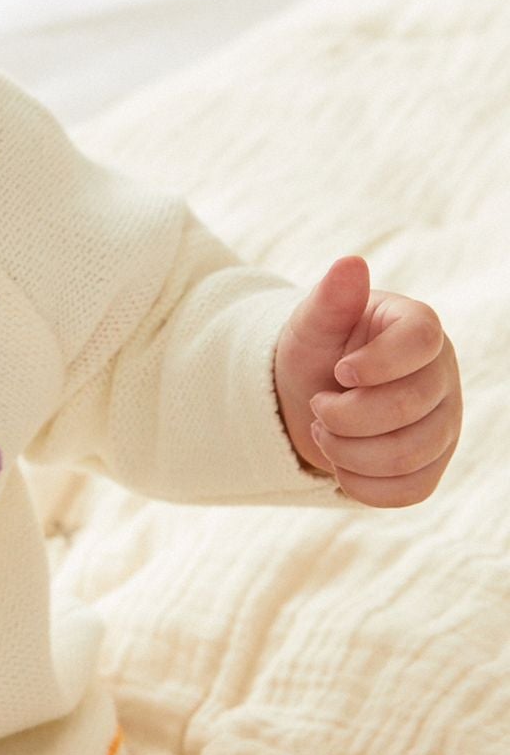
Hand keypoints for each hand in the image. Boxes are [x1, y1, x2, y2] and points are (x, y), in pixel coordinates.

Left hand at [272, 254, 461, 506]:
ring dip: (348, 452)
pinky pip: (411, 491)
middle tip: (318, 406)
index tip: (339, 370)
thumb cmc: (316, 352)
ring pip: (410, 455)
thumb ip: (330, 299)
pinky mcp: (433, 465)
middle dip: (346, 416)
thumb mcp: (311, 323)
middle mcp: (442, 374)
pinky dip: (364, 486)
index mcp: (420, 327)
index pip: (422, 341)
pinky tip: (341, 464)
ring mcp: (444, 423)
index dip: (377, 362)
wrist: (311, 398)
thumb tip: (350, 263)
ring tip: (324, 433)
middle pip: (409, 407)